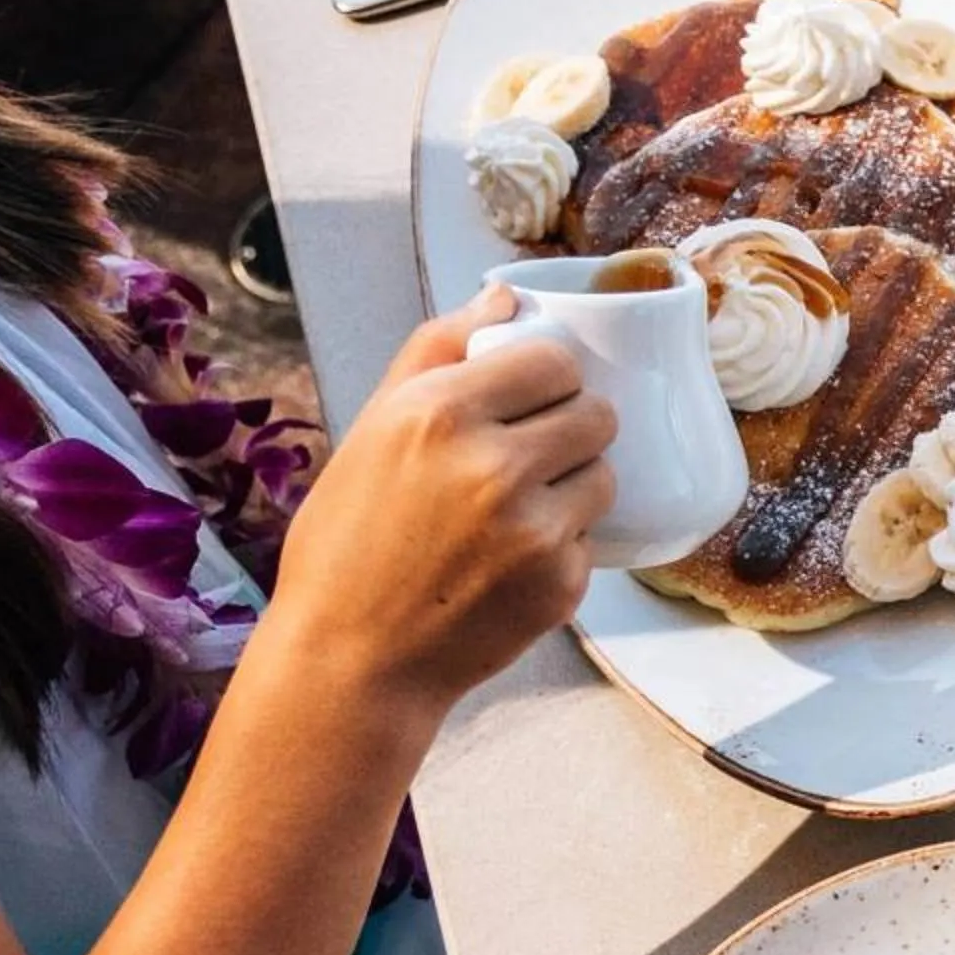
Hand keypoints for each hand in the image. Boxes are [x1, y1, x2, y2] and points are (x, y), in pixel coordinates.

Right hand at [264, 290, 616, 718]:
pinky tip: (509, 561)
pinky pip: (593, 537)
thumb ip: (437, 352)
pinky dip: (563, 544)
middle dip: (570, 427)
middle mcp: (493, 466)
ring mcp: (536, 529)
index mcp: (438, 414)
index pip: (554, 360)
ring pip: (604, 474)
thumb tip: (506, 294)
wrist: (352, 659)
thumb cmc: (349, 540)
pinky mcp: (563, 583)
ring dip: (575, 484)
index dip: (547, 378)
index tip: (527, 398)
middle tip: (527, 455)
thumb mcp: (370, 430)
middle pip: (596, 413)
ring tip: (516, 509)